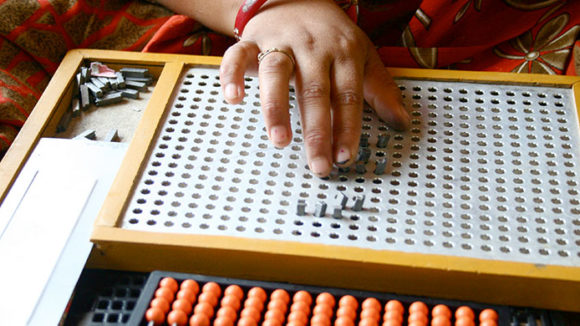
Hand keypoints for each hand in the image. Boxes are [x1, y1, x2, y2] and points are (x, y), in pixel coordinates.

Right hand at [220, 0, 409, 176]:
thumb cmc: (330, 34)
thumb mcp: (362, 56)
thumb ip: (380, 90)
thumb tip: (402, 122)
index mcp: (343, 53)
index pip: (347, 95)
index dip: (347, 127)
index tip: (345, 157)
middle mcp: (313, 48)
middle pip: (315, 91)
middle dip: (317, 131)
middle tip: (318, 164)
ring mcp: (281, 42)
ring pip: (277, 73)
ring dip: (276, 107)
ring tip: (280, 140)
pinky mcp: (253, 41)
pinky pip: (237, 56)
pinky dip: (232, 76)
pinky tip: (235, 99)